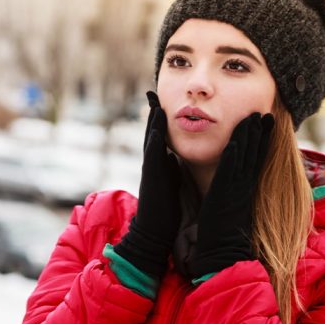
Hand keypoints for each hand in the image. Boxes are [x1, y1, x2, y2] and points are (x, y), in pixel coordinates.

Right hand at [114, 91, 181, 278]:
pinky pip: (152, 156)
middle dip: (153, 112)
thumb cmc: (164, 209)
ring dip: (152, 120)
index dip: (160, 118)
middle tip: (153, 91)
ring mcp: (150, 170)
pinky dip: (153, 141)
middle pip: (152, 131)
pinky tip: (156, 129)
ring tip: (155, 101)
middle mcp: (153, 163)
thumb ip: (170, 167)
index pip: (160, 136)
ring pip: (150, 139)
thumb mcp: (170, 182)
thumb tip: (174, 156)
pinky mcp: (151, 179)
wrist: (154, 232)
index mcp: (159, 163)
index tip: (162, 100)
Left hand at [186, 112, 274, 279]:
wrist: (223, 255)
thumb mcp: (231, 210)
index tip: (266, 125)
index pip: (256, 160)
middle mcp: (244, 187)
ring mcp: (236, 190)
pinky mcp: (225, 196)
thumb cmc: (224, 236)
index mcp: (246, 190)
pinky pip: (230, 172)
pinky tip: (236, 141)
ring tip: (254, 117)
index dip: (261, 141)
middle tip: (265, 113)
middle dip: (260, 133)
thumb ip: (233, 195)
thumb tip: (233, 188)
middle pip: (255, 154)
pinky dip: (234, 156)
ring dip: (249, 137)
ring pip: (245, 158)